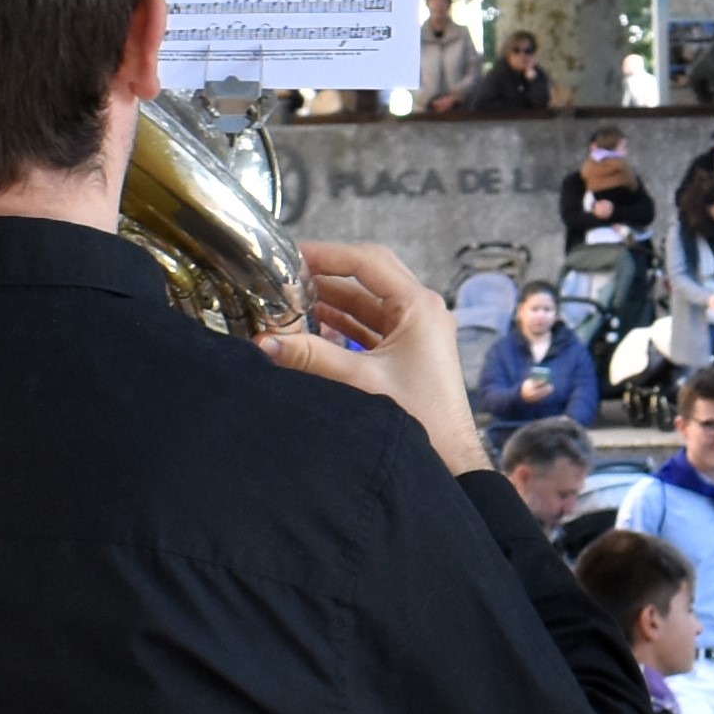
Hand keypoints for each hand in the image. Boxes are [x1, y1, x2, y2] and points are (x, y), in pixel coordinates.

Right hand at [263, 241, 488, 476]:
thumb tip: (263, 341)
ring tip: (291, 299)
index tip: (292, 254)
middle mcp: (422, 312)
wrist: (450, 460)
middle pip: (368, 276)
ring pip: (366, 303)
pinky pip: (369, 326)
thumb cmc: (422, 420)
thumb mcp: (359, 381)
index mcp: (420, 307)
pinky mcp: (408, 352)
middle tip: (289, 272)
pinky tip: (311, 327)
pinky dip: (341, 324)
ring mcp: (417, 332)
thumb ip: (310, 356)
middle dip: (327, 273)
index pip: (368, 262)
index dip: (328, 254)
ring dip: (331, 300)